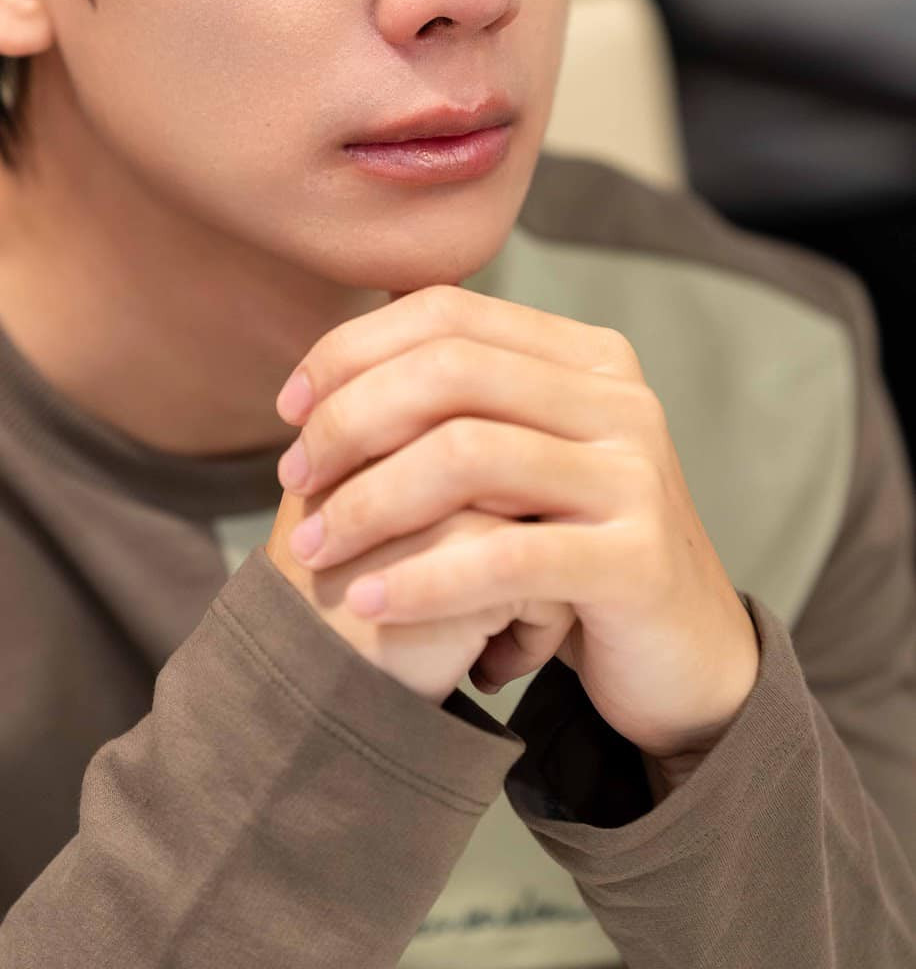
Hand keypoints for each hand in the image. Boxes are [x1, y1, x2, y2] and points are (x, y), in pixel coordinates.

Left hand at [267, 285, 758, 764]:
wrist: (681, 656)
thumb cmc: (569, 549)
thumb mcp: (522, 457)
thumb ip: (460, 398)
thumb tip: (343, 340)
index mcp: (586, 357)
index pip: (447, 312)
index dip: (353, 349)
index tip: (287, 408)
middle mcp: (620, 400)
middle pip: (450, 372)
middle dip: (350, 420)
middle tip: (291, 477)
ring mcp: (636, 477)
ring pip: (468, 457)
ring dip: (368, 501)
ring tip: (311, 546)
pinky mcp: (638, 561)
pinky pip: (504, 560)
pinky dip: (421, 579)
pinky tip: (367, 601)